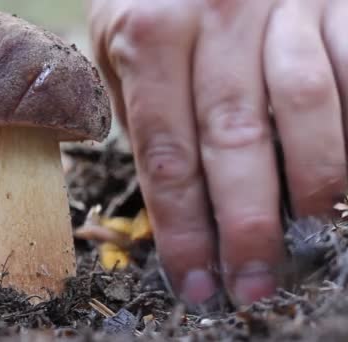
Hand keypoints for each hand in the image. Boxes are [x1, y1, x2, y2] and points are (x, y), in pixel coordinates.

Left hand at [88, 0, 346, 307]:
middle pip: (235, 138)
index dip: (182, 228)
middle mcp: (218, 16)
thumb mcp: (120, 35)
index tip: (194, 281)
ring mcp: (285, 2)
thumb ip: (137, 102)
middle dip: (246, 224)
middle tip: (252, 282)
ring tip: (313, 234)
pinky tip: (343, 173)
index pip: (167, 153)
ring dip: (314, 181)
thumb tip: (164, 186)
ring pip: (308, 104)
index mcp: (153, 34)